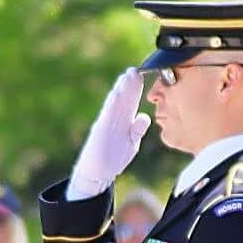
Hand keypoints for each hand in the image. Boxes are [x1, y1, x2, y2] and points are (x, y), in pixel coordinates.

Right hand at [67, 68, 151, 200]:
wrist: (97, 174)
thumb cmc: (113, 158)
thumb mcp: (131, 143)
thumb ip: (137, 130)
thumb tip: (145, 117)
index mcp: (122, 122)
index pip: (130, 103)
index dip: (135, 90)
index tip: (142, 75)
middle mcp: (113, 120)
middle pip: (123, 99)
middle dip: (129, 84)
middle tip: (135, 69)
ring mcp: (106, 124)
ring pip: (115, 104)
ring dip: (121, 89)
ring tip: (127, 75)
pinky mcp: (100, 131)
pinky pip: (107, 116)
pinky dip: (112, 105)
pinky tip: (116, 94)